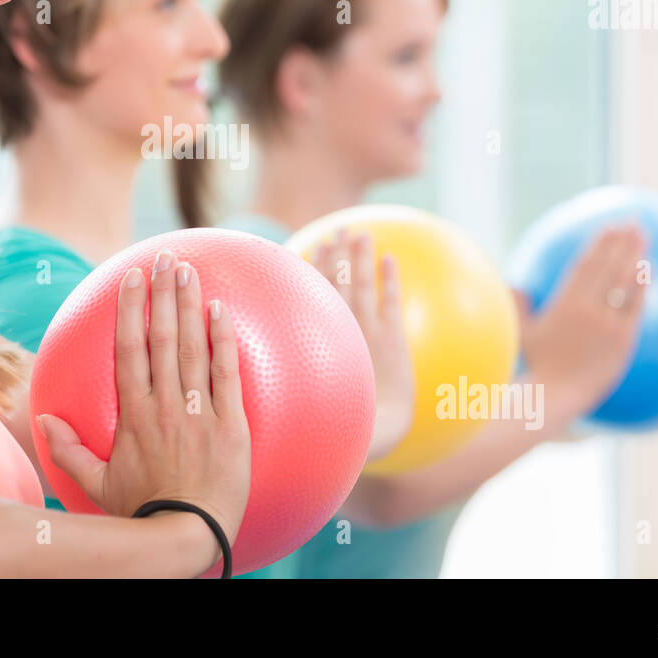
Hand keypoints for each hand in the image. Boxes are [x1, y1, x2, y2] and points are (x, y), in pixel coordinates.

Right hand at [37, 250, 251, 562]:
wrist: (188, 536)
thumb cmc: (143, 512)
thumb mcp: (97, 485)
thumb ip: (69, 451)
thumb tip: (43, 419)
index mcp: (134, 414)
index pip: (129, 349)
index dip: (130, 308)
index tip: (133, 277)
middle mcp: (165, 405)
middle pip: (162, 337)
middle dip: (164, 293)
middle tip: (167, 257)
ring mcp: (199, 412)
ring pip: (193, 347)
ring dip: (190, 304)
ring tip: (190, 270)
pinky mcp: (230, 424)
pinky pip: (227, 374)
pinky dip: (224, 340)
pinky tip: (222, 311)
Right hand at [313, 229, 413, 460]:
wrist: (375, 427)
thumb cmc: (341, 420)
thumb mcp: (311, 396)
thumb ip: (294, 377)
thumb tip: (265, 381)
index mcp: (318, 336)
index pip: (313, 293)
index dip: (314, 268)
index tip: (313, 245)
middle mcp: (339, 325)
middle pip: (335, 280)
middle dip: (336, 253)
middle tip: (337, 229)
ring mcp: (366, 328)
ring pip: (361, 282)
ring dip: (360, 255)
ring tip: (361, 233)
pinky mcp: (392, 337)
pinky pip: (390, 301)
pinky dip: (390, 278)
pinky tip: (391, 259)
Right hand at [514, 223, 649, 419]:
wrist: (556, 394)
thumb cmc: (535, 365)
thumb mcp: (520, 332)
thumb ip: (519, 306)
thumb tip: (517, 286)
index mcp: (565, 303)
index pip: (586, 265)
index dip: (599, 243)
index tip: (609, 225)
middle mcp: (589, 309)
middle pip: (610, 267)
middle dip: (622, 241)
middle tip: (633, 221)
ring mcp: (608, 324)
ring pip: (626, 283)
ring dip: (637, 256)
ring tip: (645, 237)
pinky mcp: (622, 340)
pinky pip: (636, 308)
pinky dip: (643, 287)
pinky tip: (649, 272)